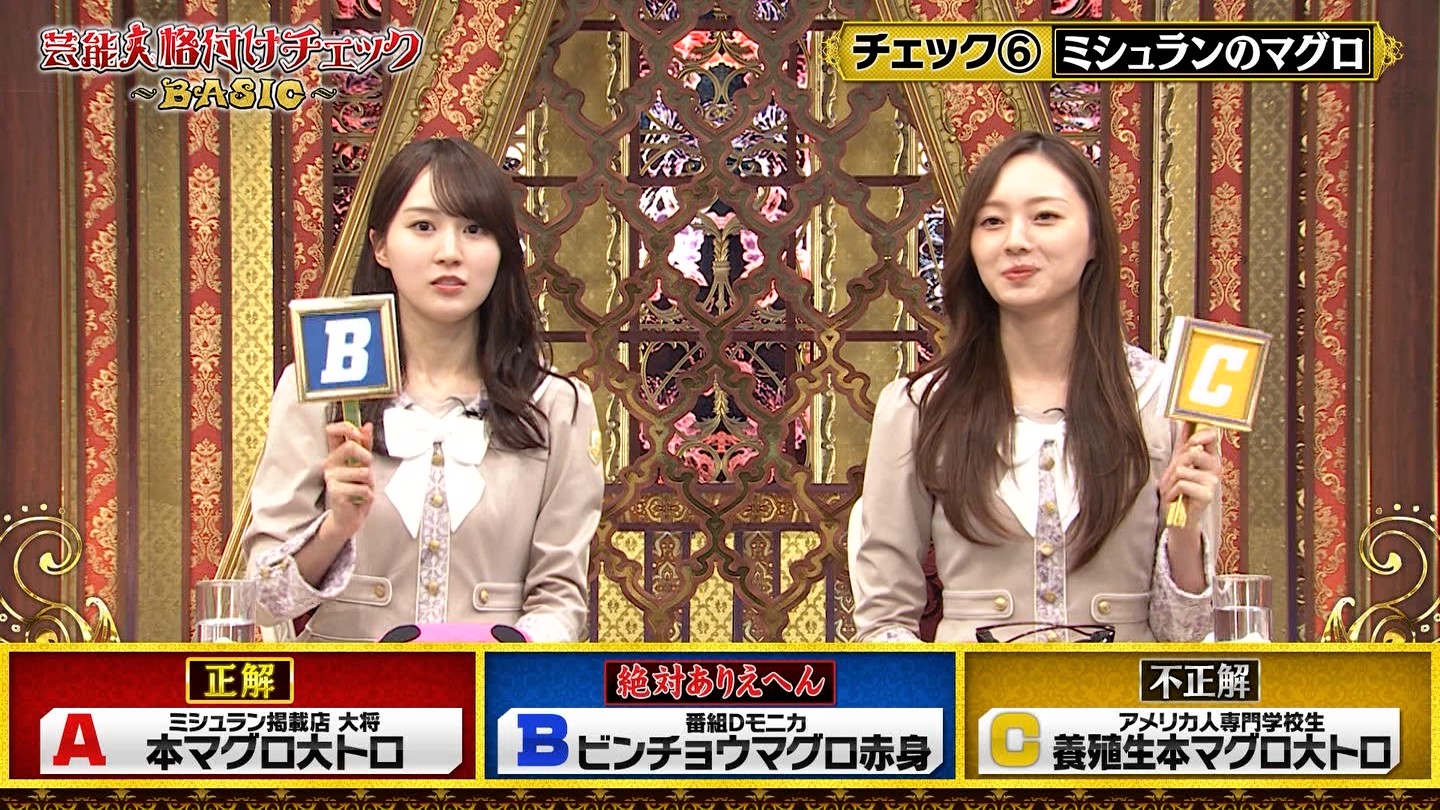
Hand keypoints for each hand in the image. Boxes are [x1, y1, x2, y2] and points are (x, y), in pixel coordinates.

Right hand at [320, 421, 374, 541]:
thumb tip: (367, 426)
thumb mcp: (364, 464)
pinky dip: (368, 495)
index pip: (333, 431)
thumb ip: (365, 445)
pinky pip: (363, 489)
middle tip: (366, 470)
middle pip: (351, 447)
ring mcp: (331, 479)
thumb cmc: (357, 490)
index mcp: (335, 454)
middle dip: (367, 458)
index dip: (347, 427)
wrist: (351, 517)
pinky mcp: (336, 493)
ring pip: (362, 472)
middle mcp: (330, 464)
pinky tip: (359, 499)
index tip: (359, 434)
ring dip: (369, 482)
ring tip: (362, 489)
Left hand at [1160, 425, 1221, 528]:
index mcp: (1210, 457)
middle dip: (1174, 465)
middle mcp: (1215, 468)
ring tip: (1172, 489)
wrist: (1178, 515)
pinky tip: (1175, 498)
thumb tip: (1186, 420)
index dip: (1200, 435)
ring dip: (1170, 481)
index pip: (1211, 437)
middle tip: (1172, 477)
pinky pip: (1182, 484)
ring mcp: (1213, 482)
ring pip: (1183, 469)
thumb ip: (1184, 442)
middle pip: (1192, 452)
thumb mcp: (1179, 461)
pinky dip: (1171, 492)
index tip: (1191, 440)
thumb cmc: (1179, 488)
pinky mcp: (1207, 495)